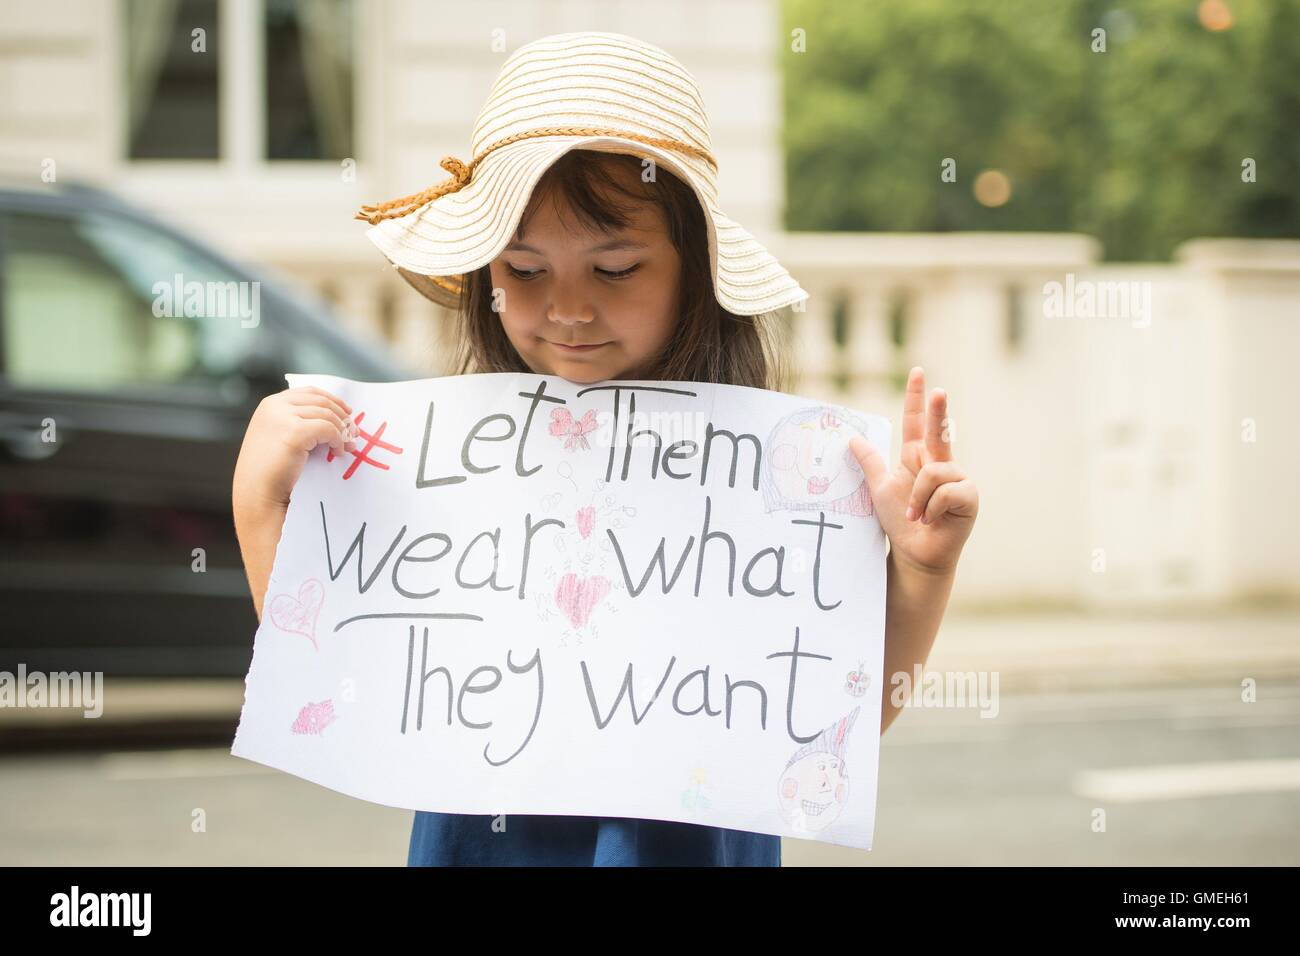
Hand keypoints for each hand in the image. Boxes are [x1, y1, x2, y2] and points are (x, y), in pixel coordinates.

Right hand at [232, 386, 356, 513]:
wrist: (258, 493)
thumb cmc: (272, 471)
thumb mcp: (282, 437)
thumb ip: (300, 422)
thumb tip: (340, 419)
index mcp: (270, 404)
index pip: (310, 392)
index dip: (333, 401)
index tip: (347, 413)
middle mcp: (274, 406)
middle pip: (321, 402)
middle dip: (342, 417)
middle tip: (354, 434)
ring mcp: (282, 417)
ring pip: (327, 415)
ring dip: (342, 431)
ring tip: (346, 447)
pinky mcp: (294, 432)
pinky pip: (328, 429)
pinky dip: (338, 440)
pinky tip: (337, 452)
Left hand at [849, 367, 977, 574]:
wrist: (915, 553)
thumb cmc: (900, 521)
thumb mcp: (879, 489)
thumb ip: (869, 463)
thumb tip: (852, 439)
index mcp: (918, 458)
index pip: (917, 422)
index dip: (916, 398)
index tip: (917, 373)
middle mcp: (941, 463)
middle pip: (939, 430)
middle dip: (939, 410)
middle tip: (938, 390)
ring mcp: (958, 478)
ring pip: (933, 472)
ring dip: (918, 498)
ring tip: (916, 515)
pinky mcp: (969, 496)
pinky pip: (946, 490)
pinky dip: (931, 507)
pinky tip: (931, 519)